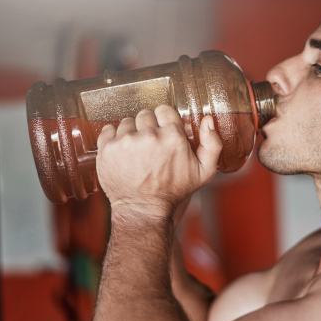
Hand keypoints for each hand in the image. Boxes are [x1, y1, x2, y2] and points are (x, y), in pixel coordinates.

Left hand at [96, 105, 221, 222]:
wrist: (143, 210)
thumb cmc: (173, 191)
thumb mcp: (204, 172)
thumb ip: (212, 144)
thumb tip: (207, 120)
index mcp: (172, 136)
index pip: (164, 110)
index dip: (164, 120)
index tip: (163, 132)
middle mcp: (149, 136)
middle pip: (145, 114)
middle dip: (148, 127)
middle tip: (150, 145)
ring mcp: (126, 141)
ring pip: (127, 122)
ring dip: (131, 133)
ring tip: (136, 151)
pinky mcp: (108, 149)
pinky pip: (108, 129)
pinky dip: (113, 138)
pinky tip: (122, 151)